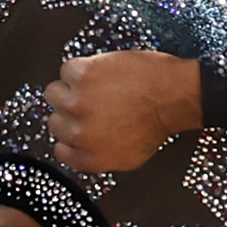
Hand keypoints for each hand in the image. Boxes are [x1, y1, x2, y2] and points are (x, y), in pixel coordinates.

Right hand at [44, 51, 201, 173]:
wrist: (173, 95)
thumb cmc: (158, 122)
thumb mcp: (128, 157)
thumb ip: (97, 156)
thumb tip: (78, 148)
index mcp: (91, 157)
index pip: (61, 151)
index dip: (69, 136)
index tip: (76, 126)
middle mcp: (81, 134)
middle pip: (55, 122)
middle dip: (71, 112)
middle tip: (90, 103)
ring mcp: (78, 104)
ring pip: (53, 94)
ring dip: (71, 88)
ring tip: (94, 86)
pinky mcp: (81, 76)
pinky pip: (66, 70)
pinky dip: (80, 68)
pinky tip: (100, 72)